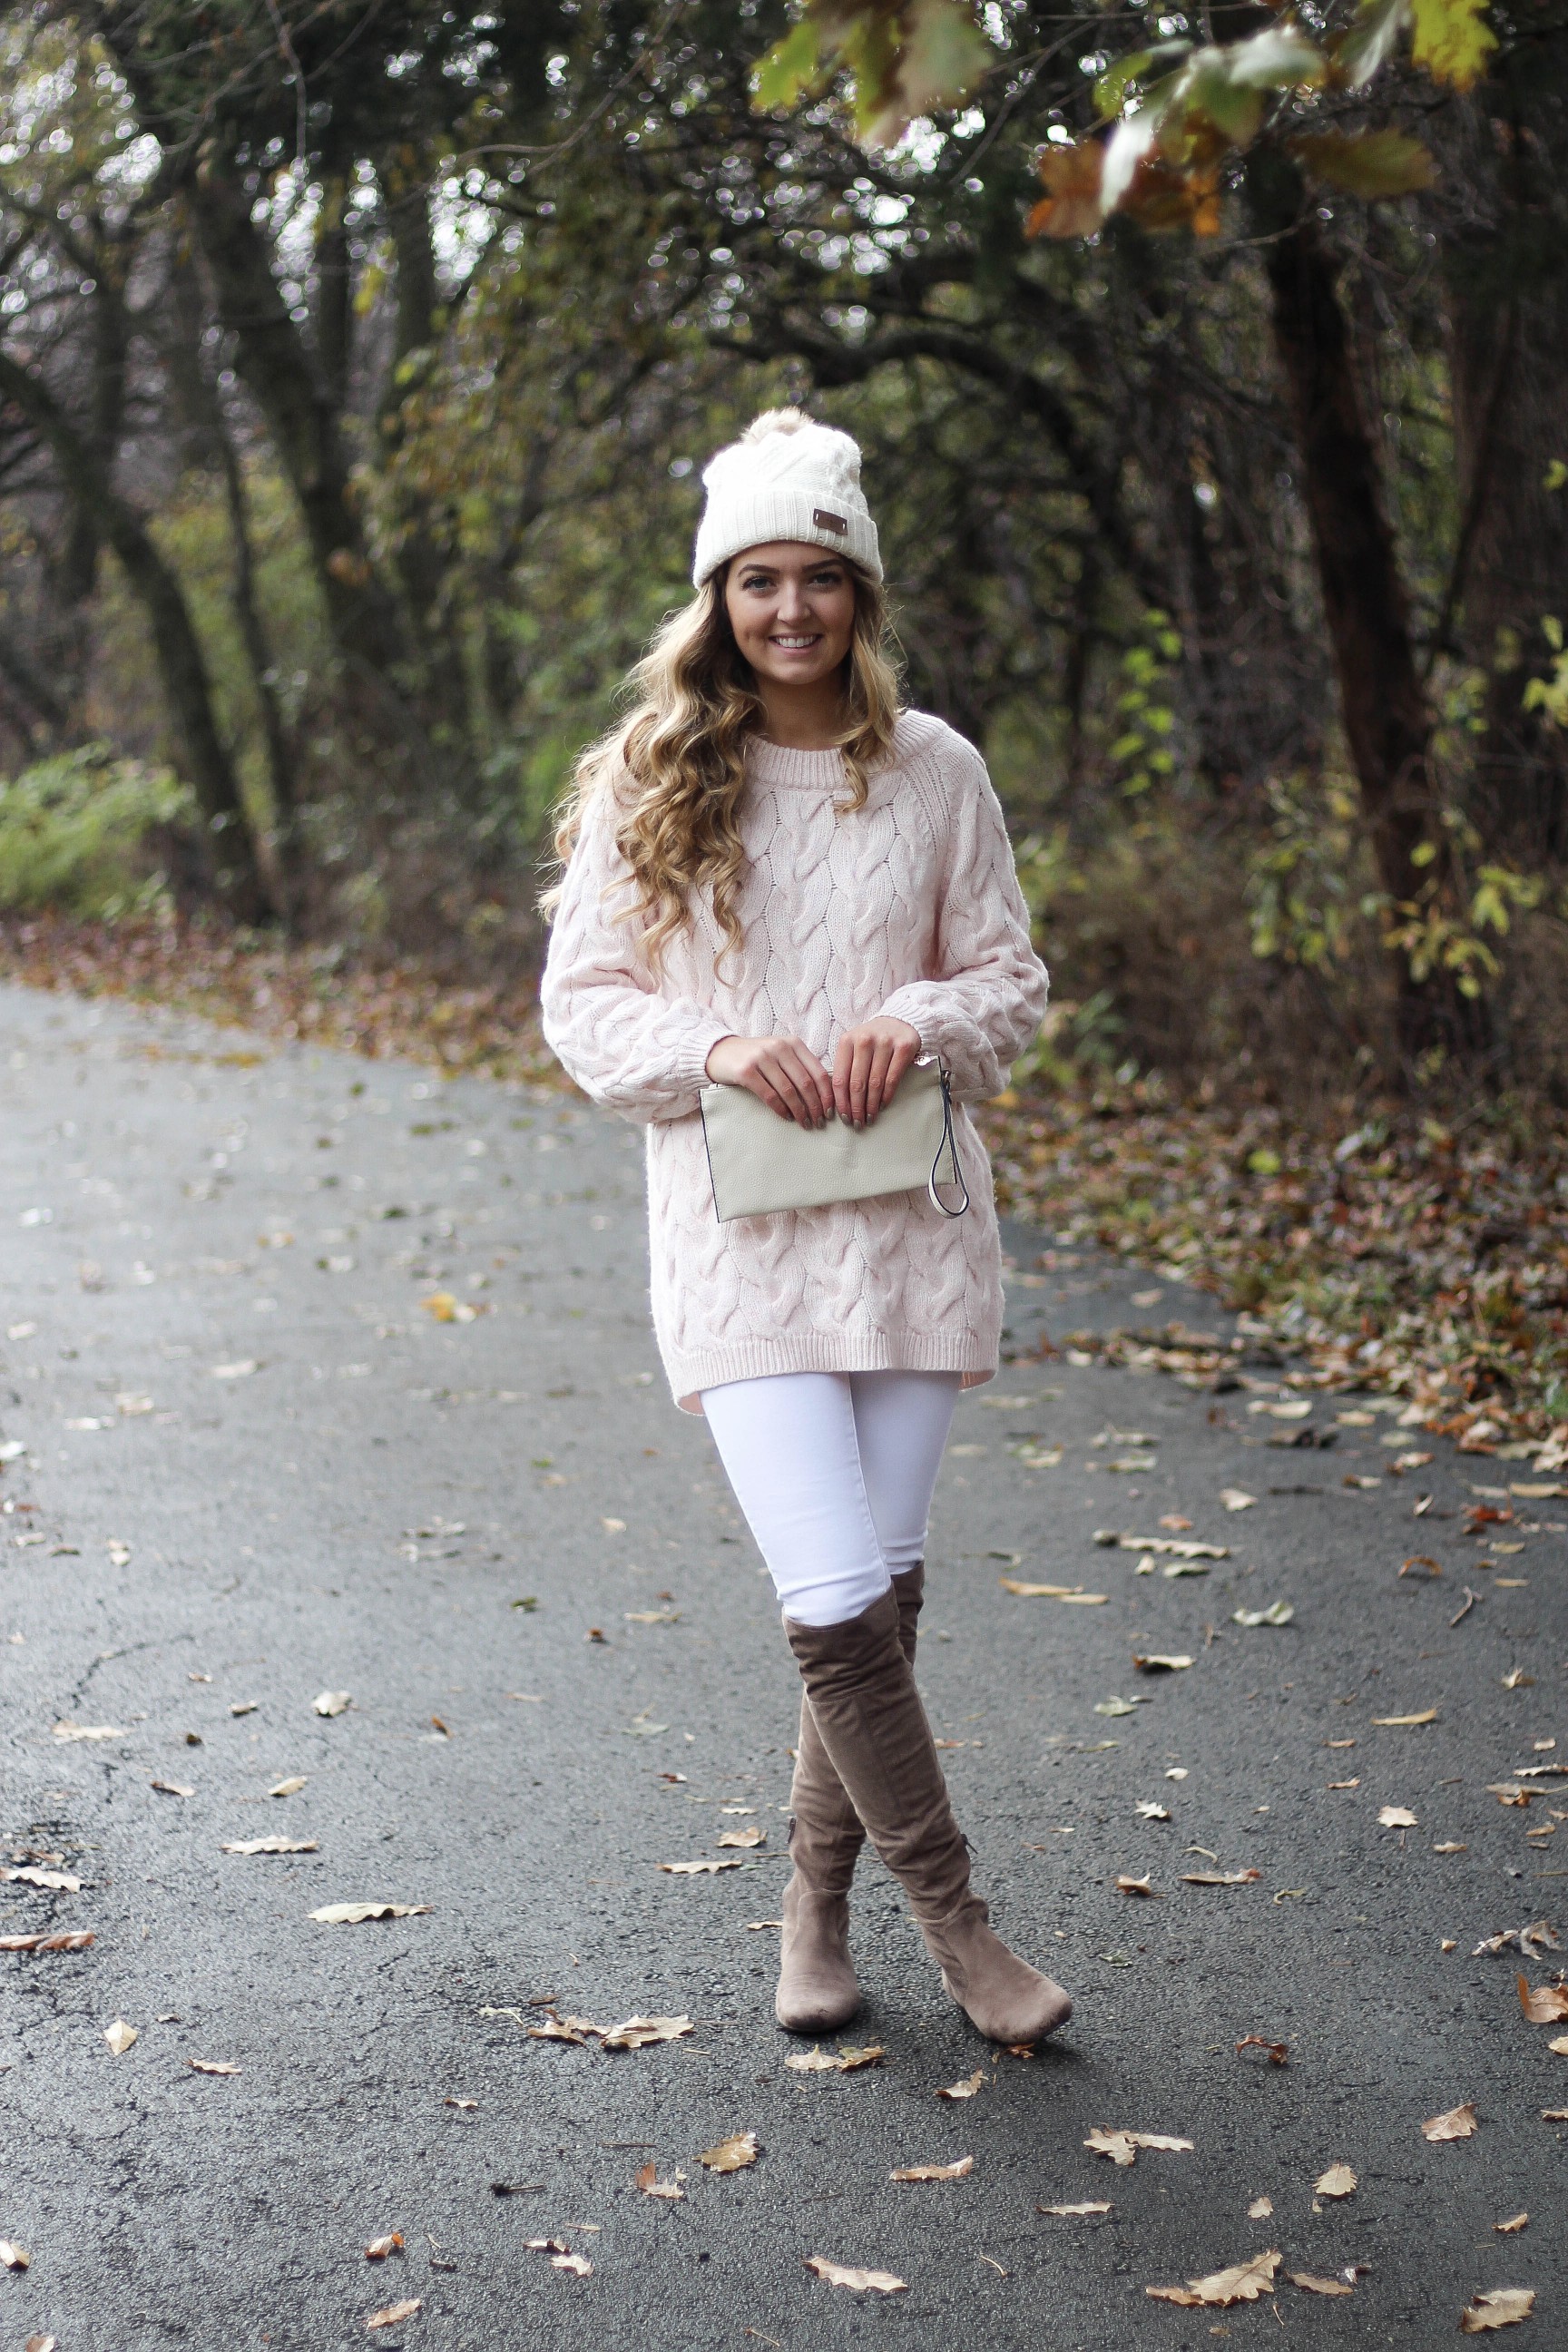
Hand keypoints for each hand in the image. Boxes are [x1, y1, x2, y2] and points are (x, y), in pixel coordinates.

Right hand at [704, 1032, 834, 1126]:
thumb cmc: (756, 1057)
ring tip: (804, 1123)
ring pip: (788, 1091)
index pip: (818, 1071)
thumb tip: (824, 1095)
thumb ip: (800, 1066)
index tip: (830, 1111)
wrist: (720, 1052)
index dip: (826, 1095)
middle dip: (815, 1106)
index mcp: (793, 1043)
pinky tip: (786, 1117)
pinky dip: (780, 1109)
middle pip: (805, 1083)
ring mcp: (761, 1058)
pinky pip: (769, 1095)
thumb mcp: (780, 1054)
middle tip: (818, 1122)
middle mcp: (779, 1047)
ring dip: (799, 1111)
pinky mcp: (746, 1071)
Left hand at [832, 1016, 921, 1126]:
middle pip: (857, 1083)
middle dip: (855, 1107)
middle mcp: (864, 1040)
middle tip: (856, 1123)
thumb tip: (839, 1101)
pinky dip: (887, 1095)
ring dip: (871, 1105)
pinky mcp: (904, 1048)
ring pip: (875, 1083)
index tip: (842, 1116)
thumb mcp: (854, 1046)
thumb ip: (845, 1067)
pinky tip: (882, 1105)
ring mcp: (885, 1043)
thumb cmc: (873, 1039)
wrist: (900, 1020)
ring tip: (869, 1118)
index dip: (840, 1101)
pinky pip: (893, 1078)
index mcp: (847, 1041)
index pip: (839, 1077)